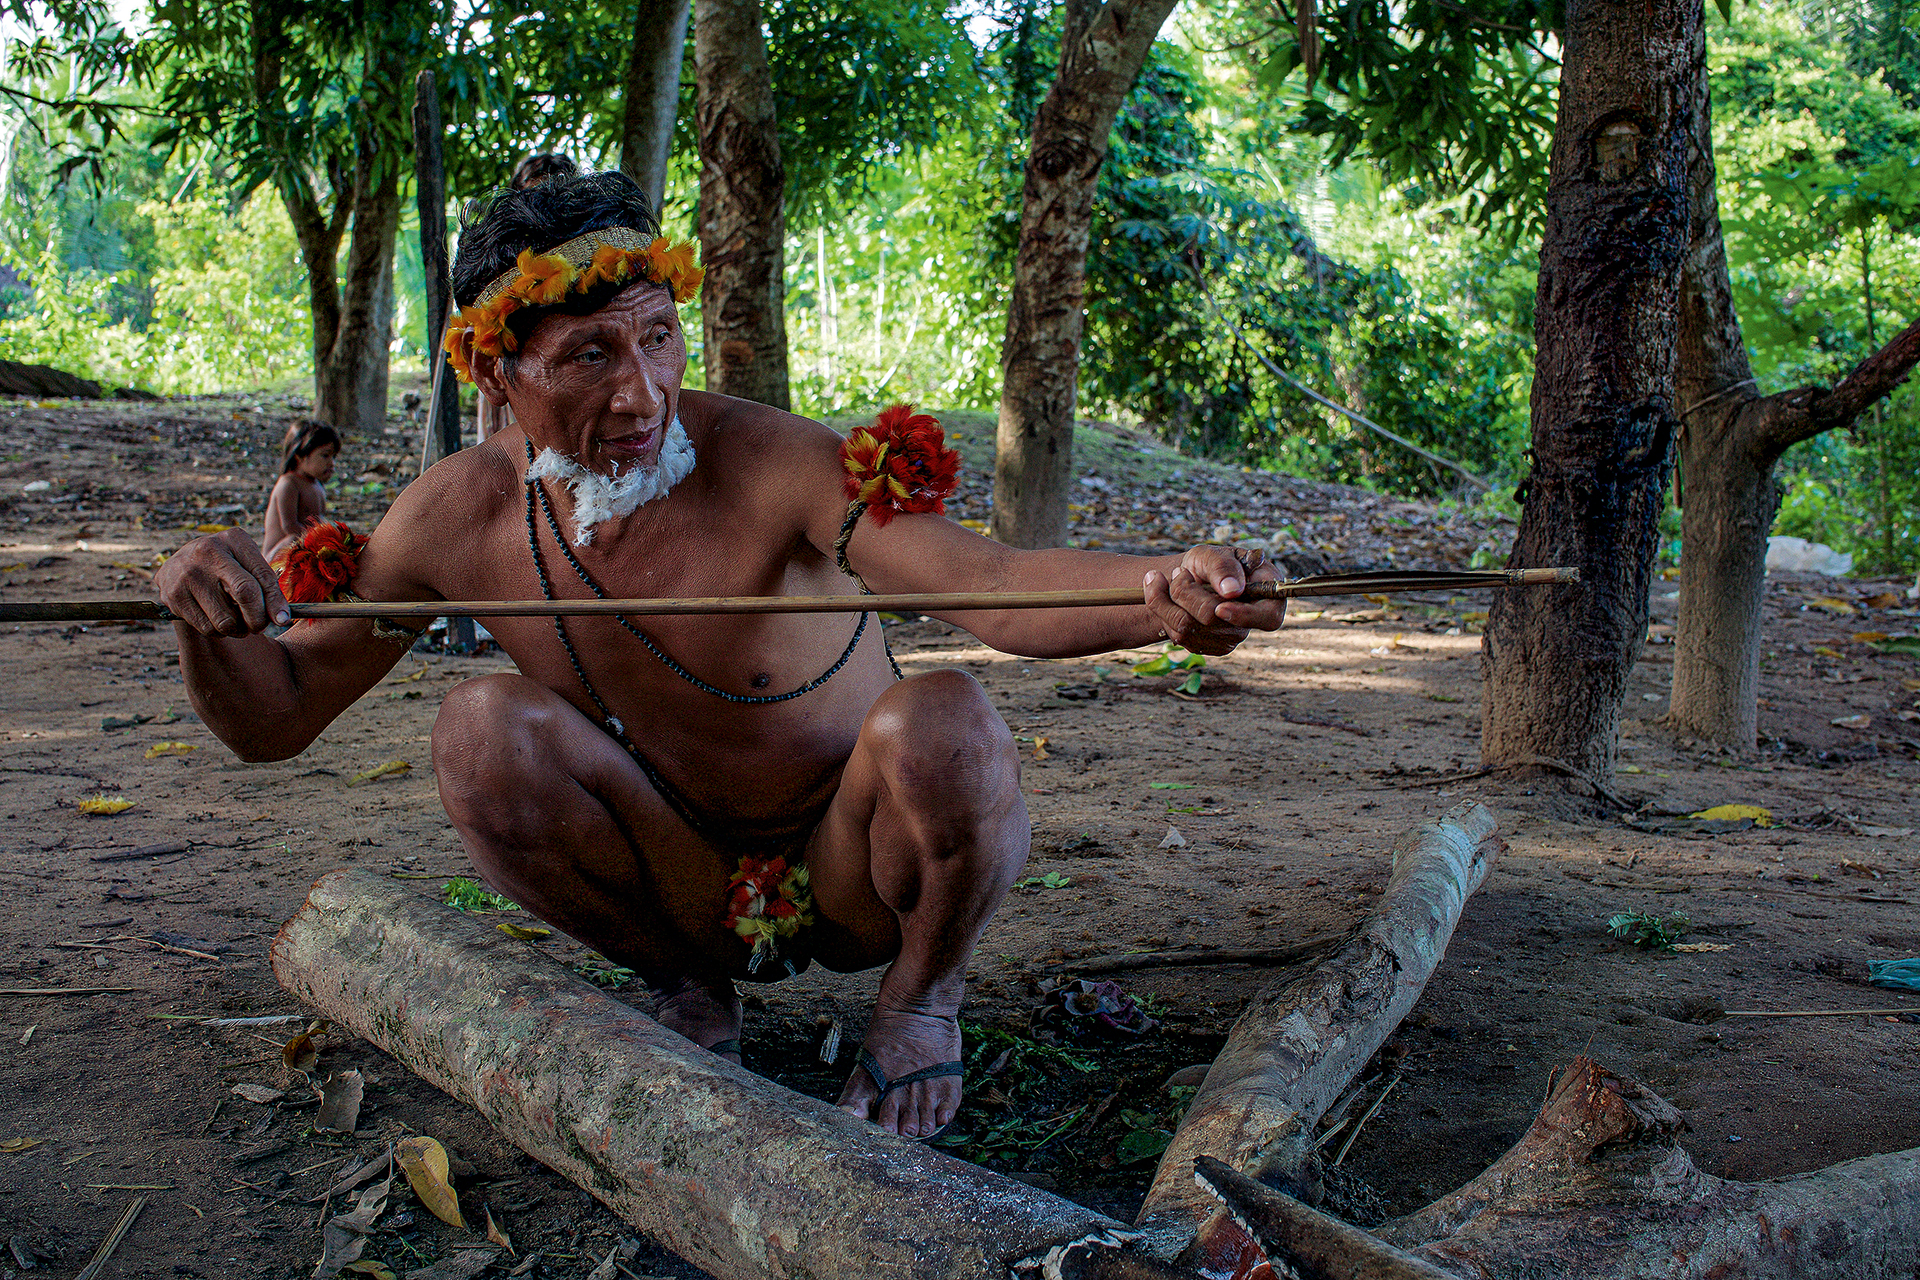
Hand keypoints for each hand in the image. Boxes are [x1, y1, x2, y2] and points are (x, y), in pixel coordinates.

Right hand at [154, 528, 291, 636]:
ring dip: (237, 629)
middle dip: (258, 618)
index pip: (262, 575)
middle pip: (245, 594)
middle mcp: (207, 551)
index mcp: (233, 539)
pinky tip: (217, 619)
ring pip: (226, 619)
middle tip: (259, 625)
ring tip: (236, 620)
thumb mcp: (246, 564)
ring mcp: (188, 573)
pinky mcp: (174, 595)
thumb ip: (266, 586)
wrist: (178, 566)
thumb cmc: (224, 567)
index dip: (275, 601)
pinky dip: (218, 631)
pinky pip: (207, 628)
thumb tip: (282, 619)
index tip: (282, 620)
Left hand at [1142, 545, 1284, 655]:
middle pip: (1213, 619)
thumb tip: (1232, 590)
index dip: (1245, 616)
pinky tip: (1162, 596)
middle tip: (1179, 571)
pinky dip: (1161, 610)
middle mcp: (1250, 621)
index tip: (1220, 606)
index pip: (1269, 617)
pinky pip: (1176, 635)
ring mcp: (1228, 638)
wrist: (1185, 576)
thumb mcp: (1214, 554)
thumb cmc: (1208, 563)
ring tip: (1164, 578)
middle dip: (1185, 591)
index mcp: (1265, 593)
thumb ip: (1223, 566)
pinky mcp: (1205, 647)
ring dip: (1165, 599)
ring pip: (1188, 629)